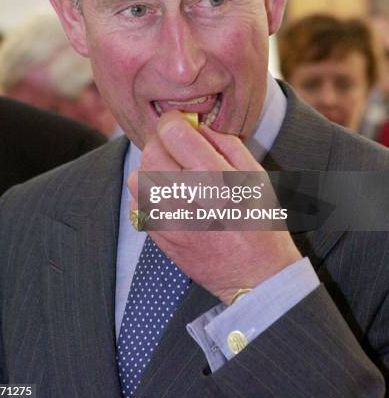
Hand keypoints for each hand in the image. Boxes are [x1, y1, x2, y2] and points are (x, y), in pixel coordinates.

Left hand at [128, 111, 301, 304]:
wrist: (256, 275)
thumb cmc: (260, 222)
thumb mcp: (256, 175)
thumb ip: (226, 143)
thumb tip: (196, 125)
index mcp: (217, 181)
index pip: (174, 135)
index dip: (173, 122)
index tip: (179, 123)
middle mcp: (190, 201)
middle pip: (151, 153)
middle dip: (161, 143)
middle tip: (177, 148)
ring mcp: (170, 223)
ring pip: (138, 178)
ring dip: (151, 169)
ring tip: (171, 174)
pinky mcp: (160, 238)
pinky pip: (137, 204)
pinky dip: (148, 194)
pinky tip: (168, 197)